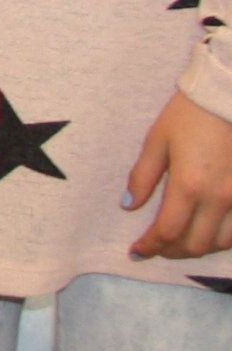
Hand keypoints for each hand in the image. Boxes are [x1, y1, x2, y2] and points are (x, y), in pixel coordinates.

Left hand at [125, 90, 231, 261]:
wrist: (226, 98)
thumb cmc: (188, 116)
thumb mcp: (156, 141)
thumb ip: (142, 177)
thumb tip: (129, 205)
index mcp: (189, 186)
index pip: (167, 231)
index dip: (150, 246)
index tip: (136, 251)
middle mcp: (218, 199)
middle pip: (196, 245)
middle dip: (171, 252)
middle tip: (156, 248)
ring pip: (221, 243)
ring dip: (197, 248)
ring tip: (179, 241)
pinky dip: (222, 239)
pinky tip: (208, 232)